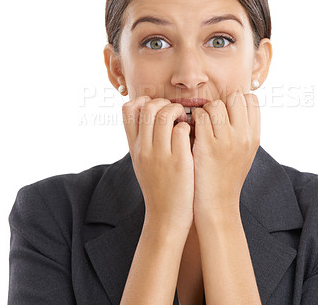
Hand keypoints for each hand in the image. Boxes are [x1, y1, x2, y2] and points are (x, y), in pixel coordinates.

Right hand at [122, 96, 193, 230]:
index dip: (142, 100)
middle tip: (173, 112)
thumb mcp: (141, 163)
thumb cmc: (157, 187)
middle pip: (148, 107)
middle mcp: (144, 148)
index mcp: (134, 147)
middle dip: (163, 102)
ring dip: (177, 111)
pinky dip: (187, 127)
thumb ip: (143, 141)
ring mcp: (160, 155)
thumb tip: (149, 117)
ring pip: (164, 115)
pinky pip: (181, 130)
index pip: (127, 110)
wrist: (165, 217)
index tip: (156, 107)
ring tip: (184, 120)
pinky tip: (190, 135)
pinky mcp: (178, 162)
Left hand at [191, 91, 259, 213]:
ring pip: (215, 105)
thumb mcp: (245, 154)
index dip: (236, 101)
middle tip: (212, 116)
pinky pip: (199, 117)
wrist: (217, 206)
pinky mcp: (207, 146)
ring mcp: (226, 141)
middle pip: (235, 97)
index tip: (226, 111)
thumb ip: (243, 131)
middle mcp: (243, 136)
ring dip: (205, 110)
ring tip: (201, 124)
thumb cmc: (227, 178)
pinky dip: (193, 119)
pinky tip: (192, 130)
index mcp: (254, 137)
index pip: (251, 100)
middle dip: (221, 102)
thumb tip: (236, 108)